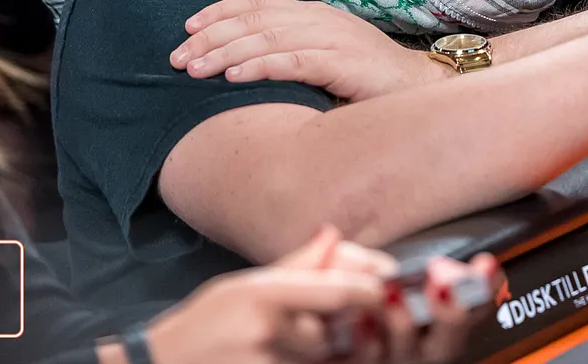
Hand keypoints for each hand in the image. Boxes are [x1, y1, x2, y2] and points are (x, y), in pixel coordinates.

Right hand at [140, 226, 501, 363]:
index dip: (379, 287)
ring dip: (333, 351)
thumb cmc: (196, 332)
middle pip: (348, 326)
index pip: (347, 289)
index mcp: (265, 294)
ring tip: (289, 341)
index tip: (390, 282)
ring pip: (335, 357)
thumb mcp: (238, 288)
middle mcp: (271, 331)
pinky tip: (285, 355)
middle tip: (363, 312)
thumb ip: (294, 265)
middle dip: (356, 322)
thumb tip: (333, 236)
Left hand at [169, 0, 442, 101]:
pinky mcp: (344, 63)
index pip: (258, 4)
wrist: (420, 89)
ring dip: (225, 52)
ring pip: (267, 38)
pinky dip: (261, 65)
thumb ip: (293, 54)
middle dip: (211, 36)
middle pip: (255, 20)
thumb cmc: (369, 80)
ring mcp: (333, 38)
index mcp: (314, 14)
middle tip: (177, 57)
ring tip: (194, 69)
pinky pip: (294, 61)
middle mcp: (320, 19)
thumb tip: (245, 63)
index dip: (220, 13)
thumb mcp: (325, 59)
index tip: (187, 28)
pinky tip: (234, 76)